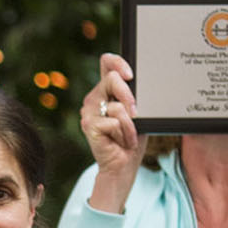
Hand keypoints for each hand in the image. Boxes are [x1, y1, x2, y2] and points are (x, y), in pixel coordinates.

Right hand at [80, 52, 145, 210]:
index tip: (131, 75)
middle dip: (129, 96)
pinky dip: (125, 134)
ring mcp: (88, 112)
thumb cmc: (131, 138)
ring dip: (130, 124)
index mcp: (105, 90)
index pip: (107, 62)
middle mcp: (94, 97)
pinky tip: (119, 142)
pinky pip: (115, 122)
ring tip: (126, 136)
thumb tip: (139, 86)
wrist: (123, 165)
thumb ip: (135, 96)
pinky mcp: (89, 125)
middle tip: (136, 113)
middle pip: (113, 78)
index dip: (118, 62)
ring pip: (118, 105)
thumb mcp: (138, 113)